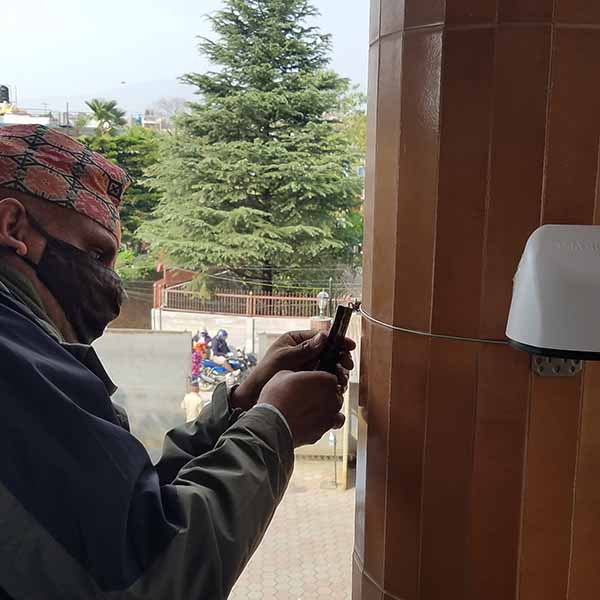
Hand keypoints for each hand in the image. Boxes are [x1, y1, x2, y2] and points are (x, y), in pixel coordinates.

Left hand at [230, 330, 355, 410]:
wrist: (256, 394)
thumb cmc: (265, 372)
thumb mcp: (285, 358)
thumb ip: (305, 349)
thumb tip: (323, 336)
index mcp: (297, 340)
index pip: (321, 336)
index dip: (337, 340)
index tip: (349, 345)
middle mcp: (304, 350)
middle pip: (329, 350)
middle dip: (341, 357)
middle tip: (348, 365)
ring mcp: (307, 364)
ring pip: (329, 364)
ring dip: (339, 371)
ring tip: (342, 379)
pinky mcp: (309, 378)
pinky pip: (324, 376)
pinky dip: (332, 380)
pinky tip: (337, 387)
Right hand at [258, 370, 344, 447]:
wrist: (272, 424)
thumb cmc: (277, 397)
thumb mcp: (284, 375)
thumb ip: (298, 375)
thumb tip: (298, 378)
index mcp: (325, 380)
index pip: (331, 378)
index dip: (321, 381)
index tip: (312, 384)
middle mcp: (332, 397)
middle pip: (335, 394)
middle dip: (326, 395)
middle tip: (310, 397)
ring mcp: (330, 416)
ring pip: (336, 411)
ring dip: (328, 410)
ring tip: (312, 411)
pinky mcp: (323, 431)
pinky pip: (329, 426)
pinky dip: (323, 424)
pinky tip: (312, 422)